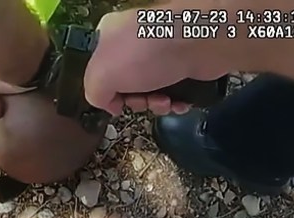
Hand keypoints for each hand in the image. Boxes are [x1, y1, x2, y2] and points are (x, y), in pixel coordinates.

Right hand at [84, 8, 229, 115]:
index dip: (105, 91)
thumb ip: (94, 94)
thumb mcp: (101, 77)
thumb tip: (110, 105)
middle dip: (134, 101)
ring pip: (150, 91)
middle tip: (141, 100)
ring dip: (155, 104)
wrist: (198, 42)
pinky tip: (178, 102)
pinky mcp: (183, 64)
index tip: (114, 102)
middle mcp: (133, 42)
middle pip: (124, 85)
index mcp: (108, 36)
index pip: (97, 71)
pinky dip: (175, 101)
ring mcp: (159, 53)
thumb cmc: (145, 54)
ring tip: (164, 101)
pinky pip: (173, 91)